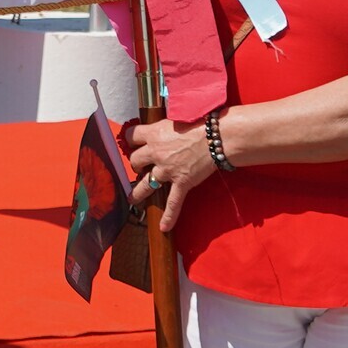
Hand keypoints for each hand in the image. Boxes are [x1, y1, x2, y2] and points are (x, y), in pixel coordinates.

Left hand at [121, 115, 219, 231]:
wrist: (216, 136)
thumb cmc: (198, 123)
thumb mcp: (174, 119)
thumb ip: (163, 127)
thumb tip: (160, 128)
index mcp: (154, 134)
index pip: (132, 136)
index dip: (132, 140)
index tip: (134, 143)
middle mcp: (156, 153)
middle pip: (135, 160)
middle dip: (136, 164)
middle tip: (140, 166)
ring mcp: (167, 170)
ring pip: (145, 183)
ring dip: (138, 191)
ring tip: (132, 198)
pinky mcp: (181, 182)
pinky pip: (172, 203)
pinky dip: (169, 216)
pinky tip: (164, 228)